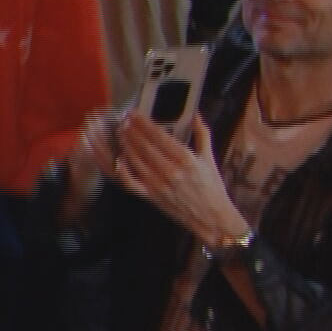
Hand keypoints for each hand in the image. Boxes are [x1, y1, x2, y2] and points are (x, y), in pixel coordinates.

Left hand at [113, 113, 247, 245]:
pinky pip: (132, 183)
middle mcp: (171, 171)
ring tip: (121, 133)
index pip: (159, 136)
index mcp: (186, 160)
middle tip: (123, 119)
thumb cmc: (212, 188)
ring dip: (126, 145)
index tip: (134, 113)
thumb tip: (197, 116)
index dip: (144, 123)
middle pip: (145, 146)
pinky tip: (119, 160)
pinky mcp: (152, 196)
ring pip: (136, 160)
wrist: (212, 217)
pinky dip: (123, 172)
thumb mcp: (209, 159)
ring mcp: (160, 184)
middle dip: (131, 130)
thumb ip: (202, 135)